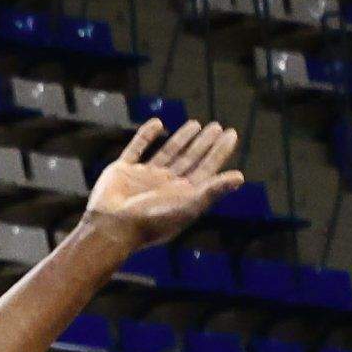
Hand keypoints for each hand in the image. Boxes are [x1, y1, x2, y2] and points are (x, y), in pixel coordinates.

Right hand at [80, 116, 248, 248]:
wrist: (111, 227)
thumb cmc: (151, 221)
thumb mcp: (187, 205)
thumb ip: (212, 190)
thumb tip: (240, 177)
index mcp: (182, 195)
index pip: (206, 169)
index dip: (219, 152)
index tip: (231, 134)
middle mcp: (165, 186)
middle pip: (190, 160)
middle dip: (204, 144)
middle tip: (217, 127)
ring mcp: (144, 178)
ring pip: (167, 153)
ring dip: (181, 139)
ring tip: (196, 124)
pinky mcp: (123, 171)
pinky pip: (137, 148)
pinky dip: (146, 136)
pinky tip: (158, 124)